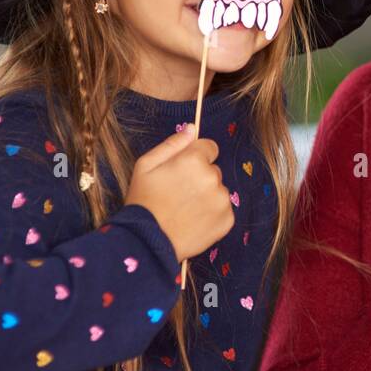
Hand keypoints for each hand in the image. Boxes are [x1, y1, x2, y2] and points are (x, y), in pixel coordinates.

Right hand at [125, 124, 233, 262]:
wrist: (147, 242)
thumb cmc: (143, 201)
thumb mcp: (146, 165)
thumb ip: (172, 144)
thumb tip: (192, 128)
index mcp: (194, 160)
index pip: (209, 147)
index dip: (195, 157)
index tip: (183, 170)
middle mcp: (213, 177)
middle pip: (213, 170)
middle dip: (200, 177)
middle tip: (178, 193)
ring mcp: (222, 200)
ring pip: (218, 190)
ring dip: (207, 196)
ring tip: (184, 209)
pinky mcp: (228, 220)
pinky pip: (223, 209)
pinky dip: (212, 214)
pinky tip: (194, 221)